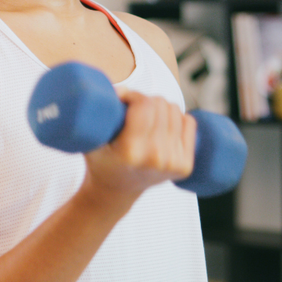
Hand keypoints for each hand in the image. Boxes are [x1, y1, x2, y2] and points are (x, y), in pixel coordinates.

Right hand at [81, 88, 196, 201]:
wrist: (115, 192)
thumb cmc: (101, 159)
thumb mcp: (92, 138)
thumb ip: (102, 112)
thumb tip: (122, 90)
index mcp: (131, 151)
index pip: (144, 104)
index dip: (133, 95)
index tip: (125, 101)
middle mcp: (155, 158)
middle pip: (161, 105)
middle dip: (147, 101)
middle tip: (135, 110)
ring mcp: (173, 163)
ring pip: (176, 111)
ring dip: (162, 109)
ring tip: (148, 120)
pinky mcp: (185, 166)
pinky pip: (189, 123)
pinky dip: (178, 119)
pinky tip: (163, 128)